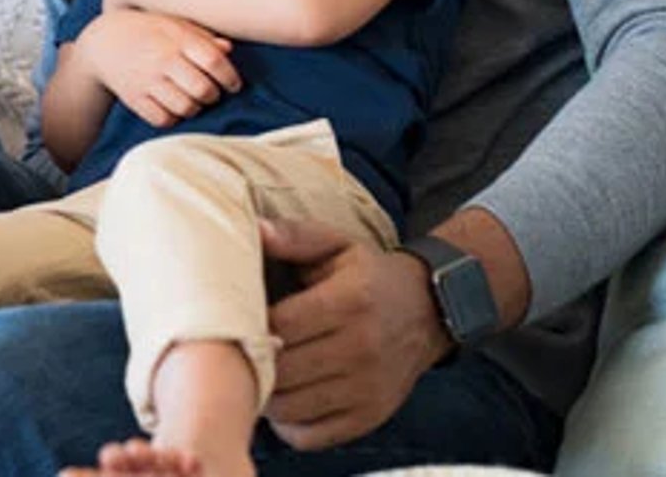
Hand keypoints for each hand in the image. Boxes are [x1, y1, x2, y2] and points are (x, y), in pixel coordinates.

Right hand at [76, 8, 240, 127]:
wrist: (103, 42)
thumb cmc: (147, 31)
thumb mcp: (174, 24)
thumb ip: (201, 37)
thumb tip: (228, 49)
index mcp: (176, 38)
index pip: (214, 61)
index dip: (230, 77)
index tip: (233, 84)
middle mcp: (162, 60)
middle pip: (202, 89)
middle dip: (213, 95)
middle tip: (211, 93)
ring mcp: (147, 81)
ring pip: (185, 107)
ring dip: (195, 108)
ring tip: (193, 100)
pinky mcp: (134, 98)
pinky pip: (163, 119)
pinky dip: (174, 117)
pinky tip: (174, 107)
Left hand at [261, 217, 451, 449]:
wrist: (427, 312)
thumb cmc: (367, 275)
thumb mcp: (337, 244)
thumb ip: (294, 236)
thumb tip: (255, 230)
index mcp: (350, 301)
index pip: (281, 326)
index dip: (250, 325)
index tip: (238, 318)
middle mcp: (363, 348)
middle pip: (282, 371)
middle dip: (253, 362)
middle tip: (239, 349)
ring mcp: (368, 389)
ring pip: (291, 407)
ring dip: (266, 394)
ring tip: (259, 371)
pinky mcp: (369, 417)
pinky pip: (312, 435)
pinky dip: (289, 423)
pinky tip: (285, 397)